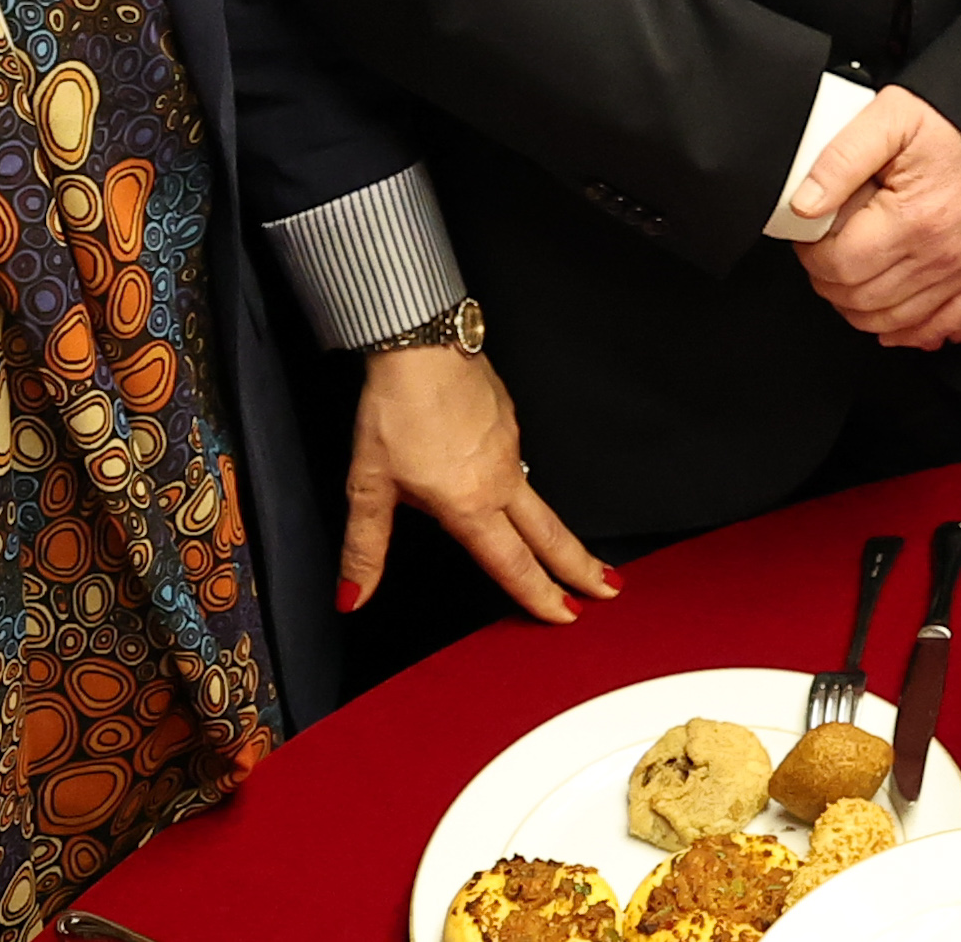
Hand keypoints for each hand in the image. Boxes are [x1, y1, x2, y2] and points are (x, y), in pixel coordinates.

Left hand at [339, 341, 618, 623]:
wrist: (421, 344)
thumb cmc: (396, 409)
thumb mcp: (368, 486)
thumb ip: (365, 548)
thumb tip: (351, 596)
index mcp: (469, 505)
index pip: (513, 564)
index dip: (540, 595)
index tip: (566, 616)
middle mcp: (499, 480)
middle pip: (550, 535)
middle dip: (581, 568)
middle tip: (608, 590)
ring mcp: (510, 446)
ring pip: (541, 500)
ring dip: (561, 531)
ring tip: (574, 552)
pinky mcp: (509, 418)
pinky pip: (521, 462)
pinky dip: (528, 488)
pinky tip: (514, 488)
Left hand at [788, 86, 960, 349]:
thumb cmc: (956, 125)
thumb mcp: (890, 118)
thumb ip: (840, 159)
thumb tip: (804, 205)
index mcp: (913, 219)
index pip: (839, 265)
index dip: (811, 255)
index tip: (810, 238)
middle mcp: (941, 255)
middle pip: (862, 299)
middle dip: (830, 282)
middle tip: (825, 255)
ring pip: (895, 322)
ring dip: (861, 310)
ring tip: (849, 280)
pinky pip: (945, 325)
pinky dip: (914, 332)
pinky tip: (895, 323)